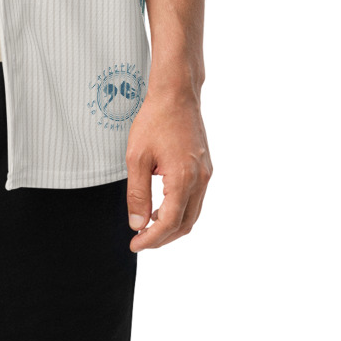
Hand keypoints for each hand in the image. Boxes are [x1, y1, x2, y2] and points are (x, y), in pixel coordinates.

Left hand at [125, 89, 211, 251]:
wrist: (177, 95)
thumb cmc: (155, 120)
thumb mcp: (136, 158)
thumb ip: (137, 194)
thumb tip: (137, 223)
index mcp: (184, 178)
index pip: (170, 223)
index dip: (151, 239)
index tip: (135, 244)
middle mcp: (200, 179)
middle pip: (185, 224)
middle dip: (162, 238)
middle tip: (140, 240)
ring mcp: (205, 174)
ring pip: (192, 214)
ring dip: (172, 226)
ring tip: (148, 227)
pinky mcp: (205, 168)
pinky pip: (195, 200)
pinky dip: (179, 211)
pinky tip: (160, 209)